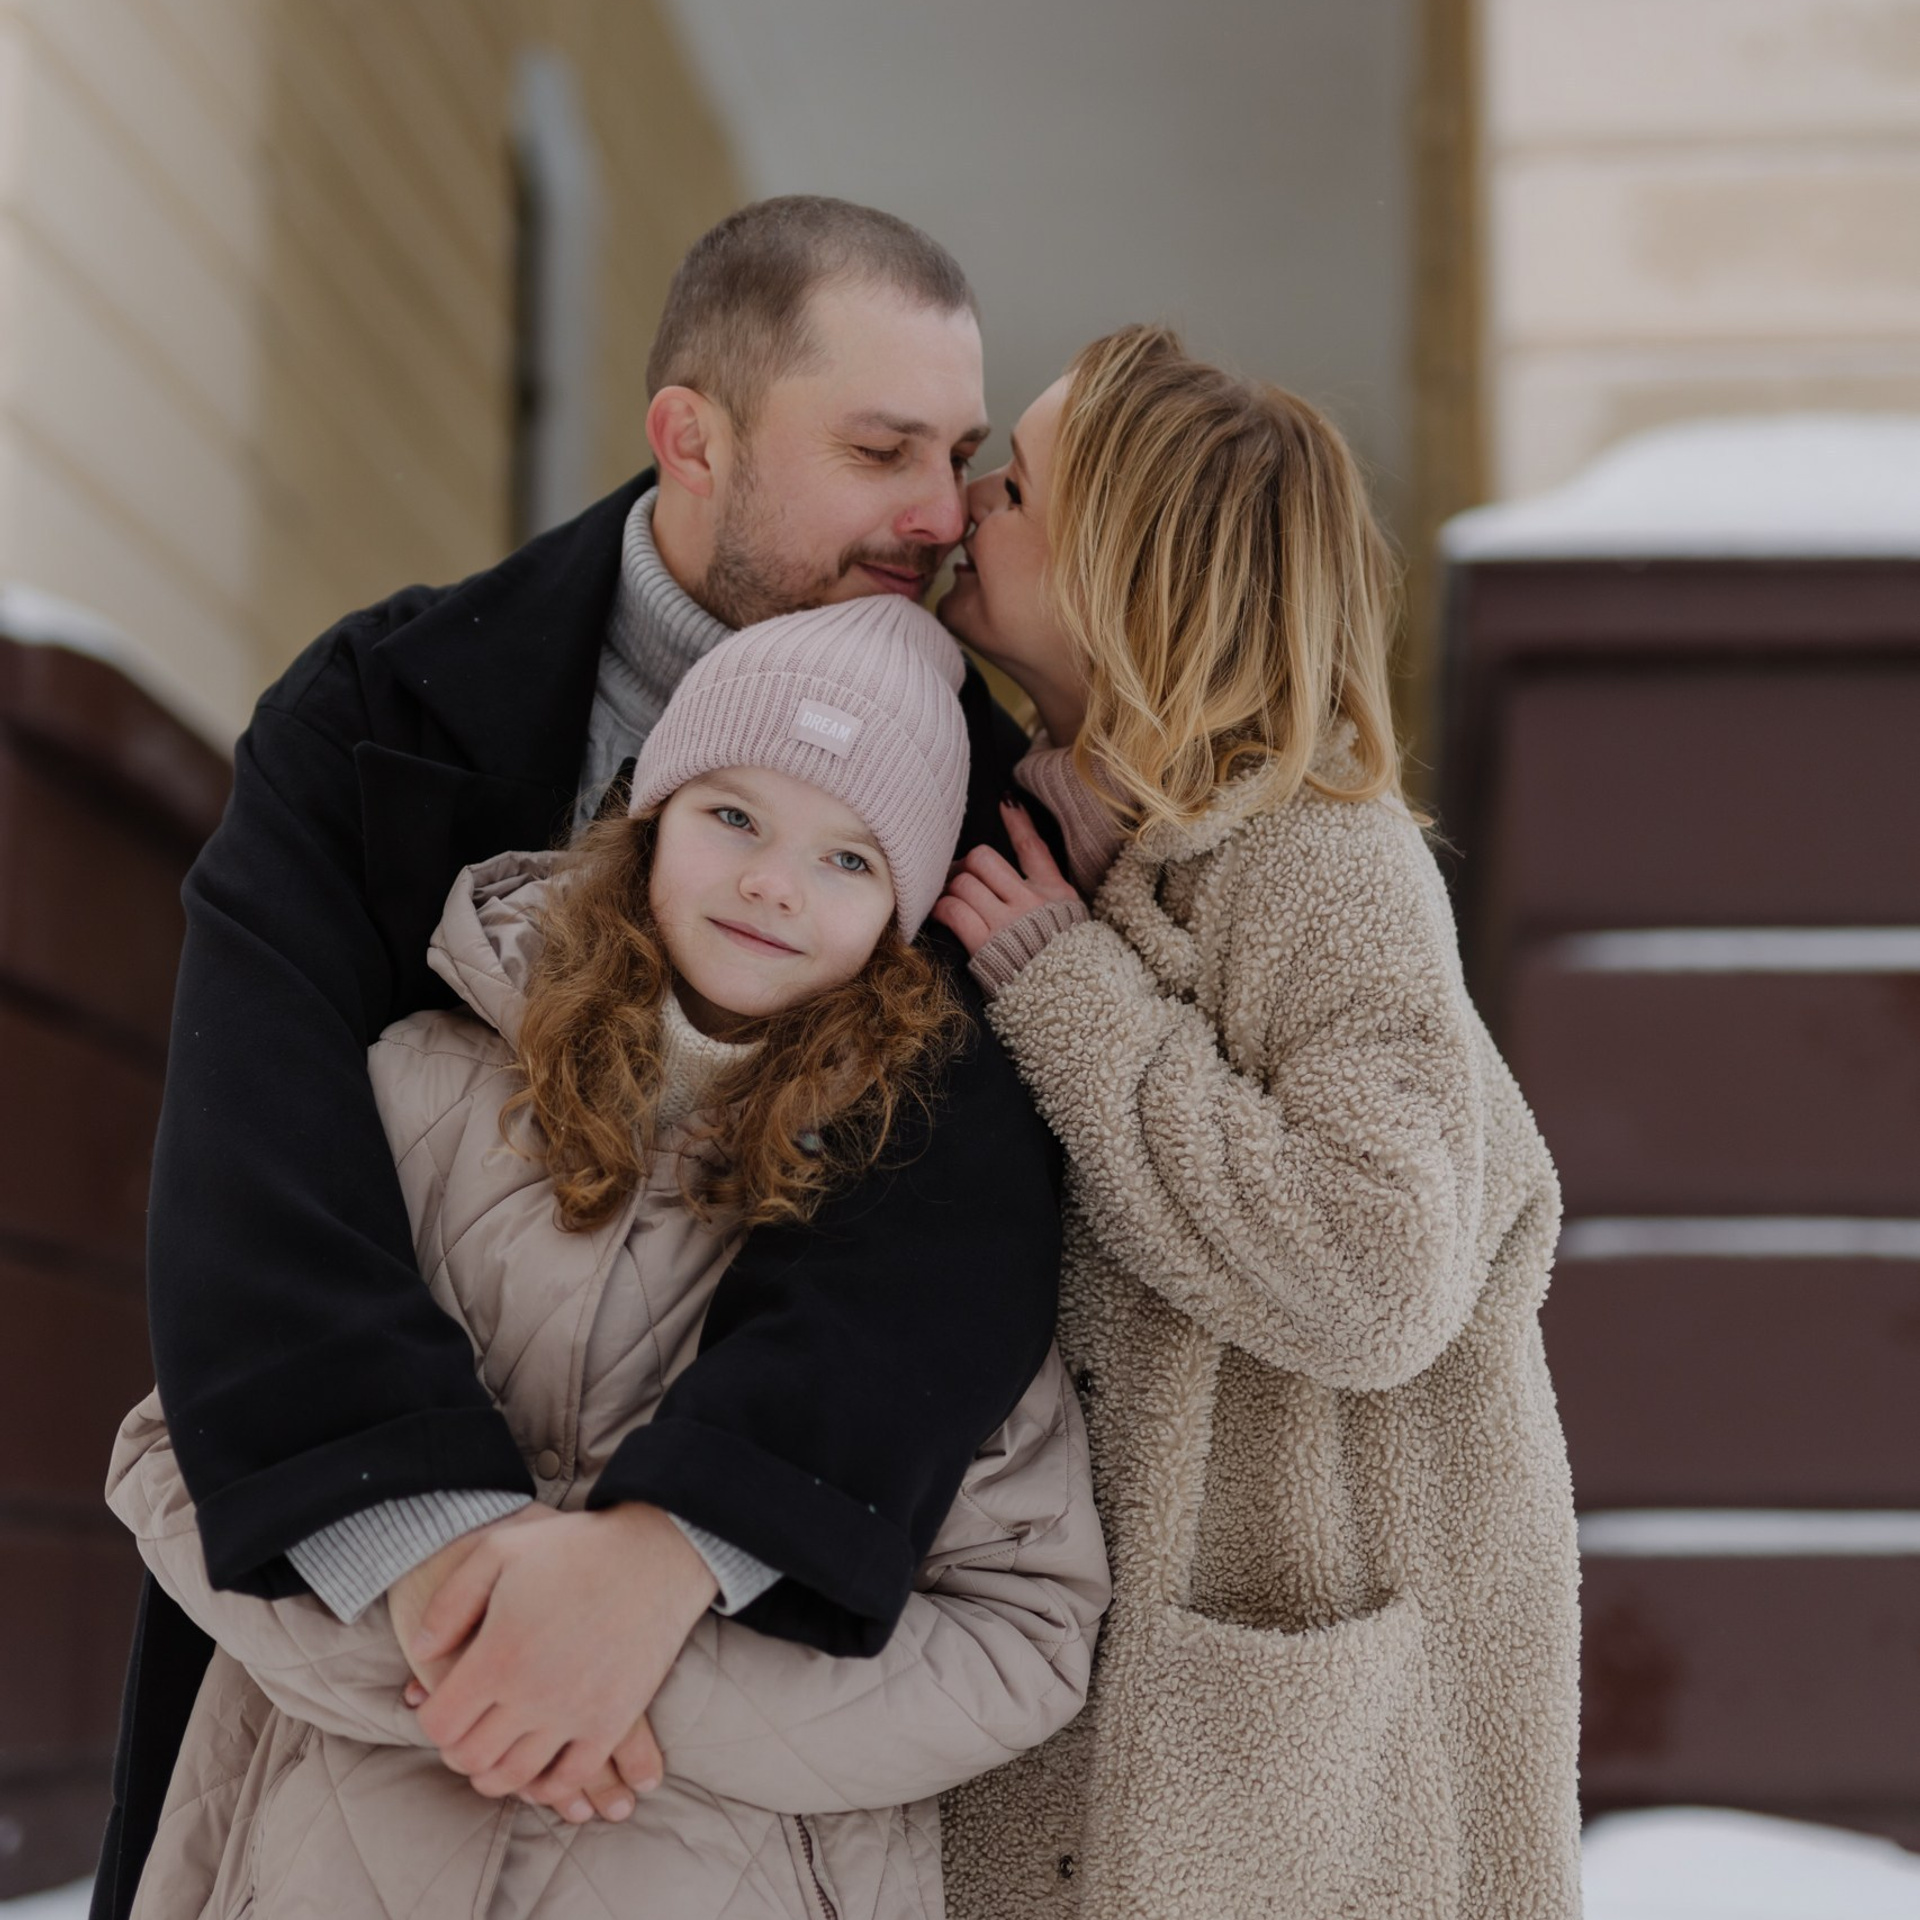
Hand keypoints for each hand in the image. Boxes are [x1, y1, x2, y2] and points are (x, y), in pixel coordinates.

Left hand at [407, 1503, 715, 1817]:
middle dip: (459, 1752)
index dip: (432, 1722)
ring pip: (516, 1777)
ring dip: (496, 1775)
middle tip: (466, 1735)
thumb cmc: (574, 1547)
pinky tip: (542, 1770)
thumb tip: (422, 1650)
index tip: (441, 1708)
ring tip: (497, 1754)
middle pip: (472, 1758)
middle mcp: (532, 1694)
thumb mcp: (499, 1550)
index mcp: (499, 1655)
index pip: (441, 1725)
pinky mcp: (612, 1722)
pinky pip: (571, 1776)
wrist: (655, 1553)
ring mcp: (575, 1713)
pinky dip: (548, 1786)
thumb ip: (449, 1602)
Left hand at [932, 798, 1079, 957]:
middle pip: (983, 859)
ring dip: (951, 890)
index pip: (1033, 847)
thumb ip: (1053, 900)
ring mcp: (1008, 922)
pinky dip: (941, 910)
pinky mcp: (987, 945)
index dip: (1017, 821)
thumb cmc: (1071, 967)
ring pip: (963, 883)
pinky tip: (941, 915)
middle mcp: (1031, 902)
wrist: (1076, 1004)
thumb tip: (1033, 882)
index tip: (1005, 801)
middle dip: (966, 867)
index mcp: (1056, 894)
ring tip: (951, 901)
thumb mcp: (1074, 925)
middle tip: (961, 879)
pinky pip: (953, 911)